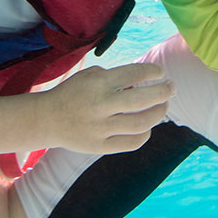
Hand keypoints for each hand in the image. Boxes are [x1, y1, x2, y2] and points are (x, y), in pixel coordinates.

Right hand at [36, 64, 173, 154]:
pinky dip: (145, 134)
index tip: (160, 72)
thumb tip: (147, 82)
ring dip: (159, 113)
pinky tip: (147, 127)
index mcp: (98, 83)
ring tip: (163, 106)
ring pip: (141, 123)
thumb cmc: (74, 93)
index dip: (153, 71)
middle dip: (164, 92)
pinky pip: (131, 142)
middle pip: (142, 99)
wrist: (46, 119)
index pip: (135, 74)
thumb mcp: (91, 76)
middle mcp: (100, 105)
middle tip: (172, 87)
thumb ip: (117, 76)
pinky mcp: (98, 146)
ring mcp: (99, 128)